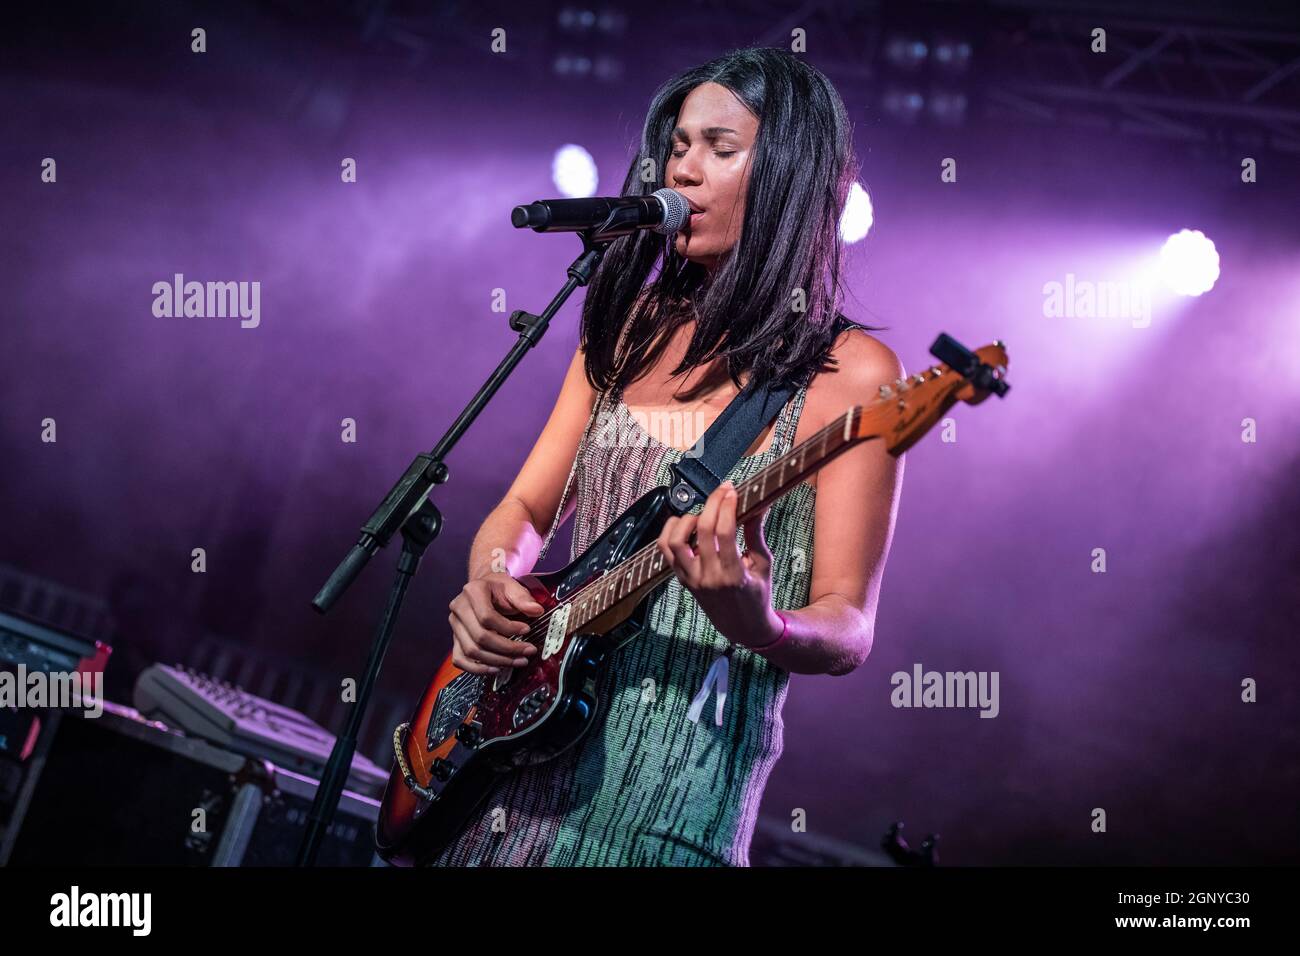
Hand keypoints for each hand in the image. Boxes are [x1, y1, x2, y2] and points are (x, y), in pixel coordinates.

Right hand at [448, 571, 541, 674]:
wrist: (484, 588)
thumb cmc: (498, 588)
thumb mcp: (512, 586)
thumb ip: (523, 598)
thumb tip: (536, 610)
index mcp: (472, 591)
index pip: (487, 617)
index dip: (508, 628)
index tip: (526, 630)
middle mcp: (459, 609)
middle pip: (480, 637)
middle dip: (507, 649)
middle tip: (527, 651)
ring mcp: (455, 625)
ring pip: (471, 651)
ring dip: (497, 661)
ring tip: (518, 661)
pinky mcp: (455, 639)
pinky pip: (460, 659)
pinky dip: (478, 668)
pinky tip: (497, 669)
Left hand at [655, 480, 783, 648]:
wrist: (743, 626)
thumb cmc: (757, 595)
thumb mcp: (763, 565)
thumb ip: (757, 534)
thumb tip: (759, 505)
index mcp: (732, 574)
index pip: (724, 531)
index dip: (727, 506)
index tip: (733, 491)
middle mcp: (708, 577)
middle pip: (702, 530)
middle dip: (712, 503)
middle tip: (722, 492)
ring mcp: (691, 579)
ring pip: (675, 541)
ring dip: (687, 520)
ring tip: (702, 514)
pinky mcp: (682, 579)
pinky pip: (666, 552)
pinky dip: (671, 532)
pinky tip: (686, 524)